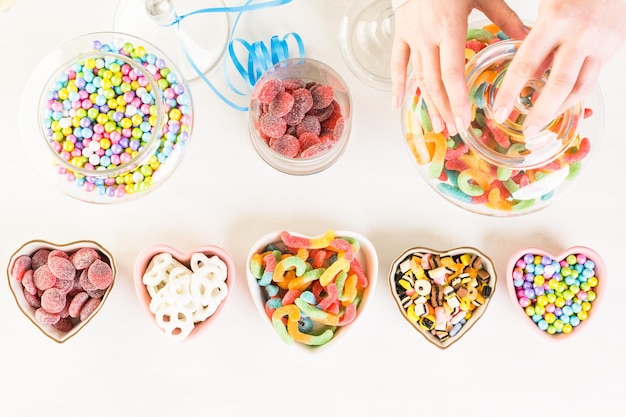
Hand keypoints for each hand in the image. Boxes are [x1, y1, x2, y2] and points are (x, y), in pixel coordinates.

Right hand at [390, 0, 527, 134]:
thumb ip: (505, 19)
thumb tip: (527, 38)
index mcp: (448, 28)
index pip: (452, 73)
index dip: (457, 100)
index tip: (464, 120)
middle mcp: (427, 36)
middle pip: (434, 82)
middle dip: (445, 109)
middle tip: (454, 130)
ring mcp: (411, 37)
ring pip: (418, 78)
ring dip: (428, 104)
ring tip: (437, 125)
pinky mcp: (401, 35)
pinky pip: (397, 65)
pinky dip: (398, 85)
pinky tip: (398, 105)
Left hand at [492, 0, 625, 137]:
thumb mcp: (546, 9)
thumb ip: (537, 42)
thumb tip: (529, 76)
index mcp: (554, 21)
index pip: (525, 65)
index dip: (510, 93)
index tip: (499, 113)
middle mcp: (579, 34)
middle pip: (558, 84)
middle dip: (540, 113)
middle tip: (526, 131)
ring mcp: (599, 43)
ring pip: (579, 88)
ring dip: (559, 109)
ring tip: (542, 123)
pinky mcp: (613, 48)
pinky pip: (591, 79)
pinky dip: (574, 95)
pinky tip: (560, 103)